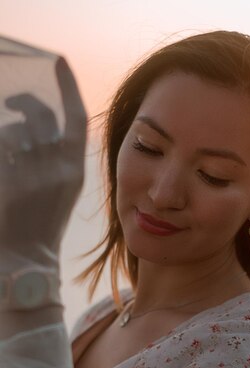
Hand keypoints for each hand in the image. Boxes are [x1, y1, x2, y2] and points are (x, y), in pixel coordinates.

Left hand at [0, 56, 86, 279]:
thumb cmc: (40, 227)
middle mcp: (56, 167)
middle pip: (39, 115)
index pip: (76, 117)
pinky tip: (2, 162)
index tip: (58, 61)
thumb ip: (53, 160)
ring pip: (11, 130)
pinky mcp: (9, 180)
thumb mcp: (59, 192)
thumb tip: (30, 128)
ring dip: (2, 133)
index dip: (67, 86)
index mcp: (74, 170)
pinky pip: (0, 144)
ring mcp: (33, 173)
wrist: (27, 259)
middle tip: (10, 101)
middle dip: (22, 101)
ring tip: (3, 148)